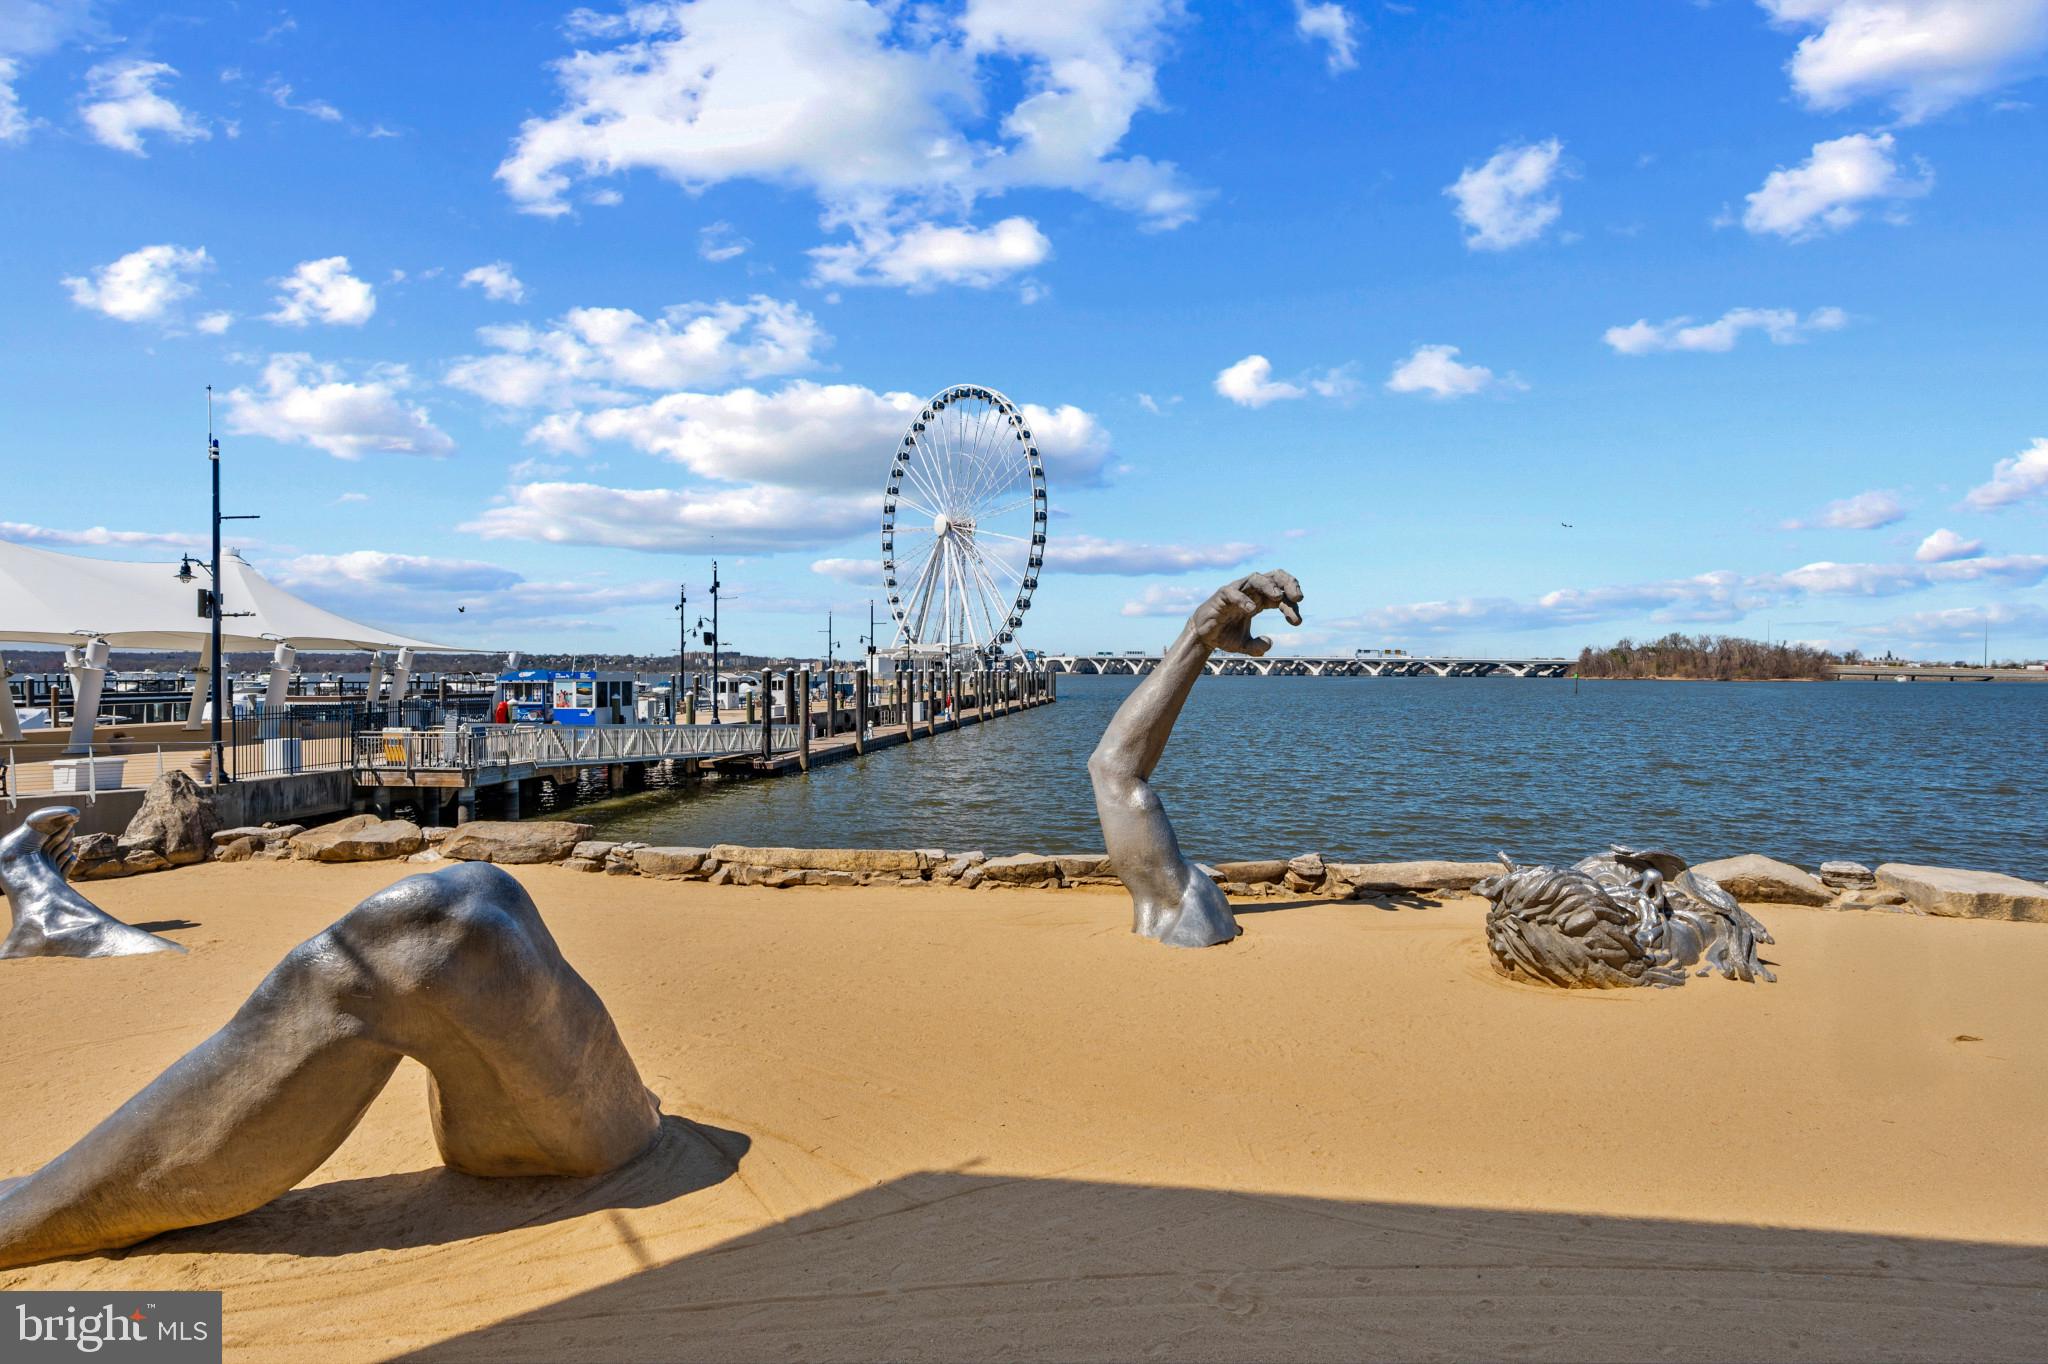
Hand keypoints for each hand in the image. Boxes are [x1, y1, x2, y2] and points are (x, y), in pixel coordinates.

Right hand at [1187, 570, 1303, 655]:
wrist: (1203, 636)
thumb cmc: (1226, 634)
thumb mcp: (1244, 645)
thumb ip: (1256, 646)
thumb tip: (1268, 643)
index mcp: (1261, 599)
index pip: (1282, 595)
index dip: (1292, 606)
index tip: (1296, 622)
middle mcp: (1252, 591)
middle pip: (1275, 577)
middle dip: (1289, 584)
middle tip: (1298, 598)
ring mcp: (1237, 590)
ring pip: (1256, 578)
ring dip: (1269, 585)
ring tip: (1278, 597)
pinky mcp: (1222, 595)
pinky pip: (1233, 592)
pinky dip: (1243, 599)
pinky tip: (1251, 609)